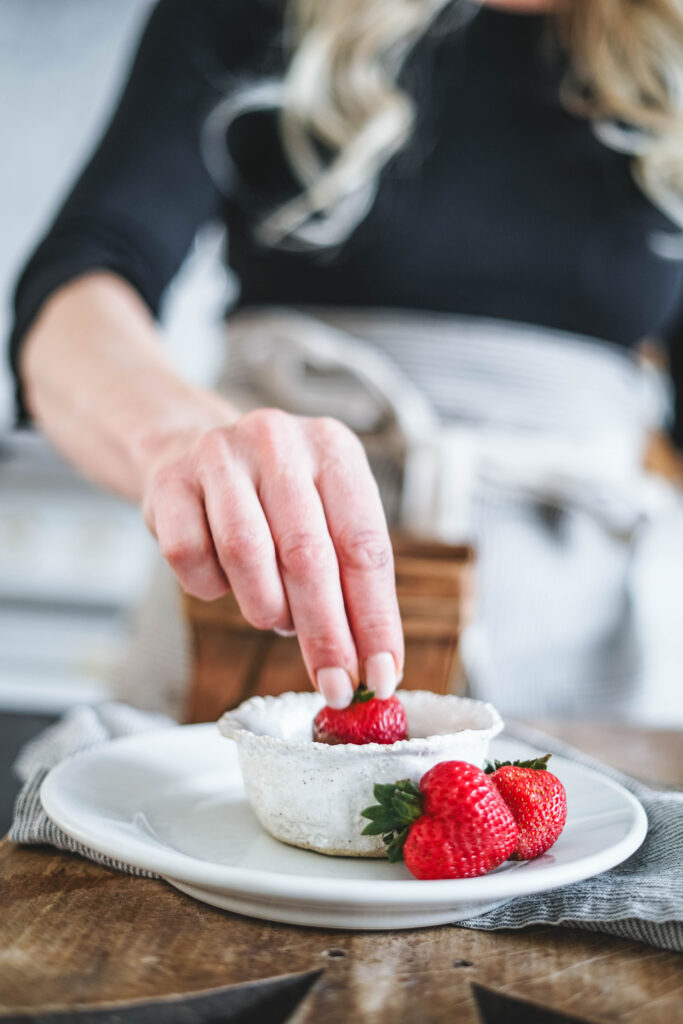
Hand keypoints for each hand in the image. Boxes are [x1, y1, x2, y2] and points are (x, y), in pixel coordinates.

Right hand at [142, 408, 403, 707]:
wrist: (191, 447)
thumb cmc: (275, 496)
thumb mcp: (327, 514)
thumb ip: (351, 578)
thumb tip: (372, 662)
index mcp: (333, 450)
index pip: (365, 545)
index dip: (374, 619)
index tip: (380, 673)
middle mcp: (278, 443)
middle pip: (308, 555)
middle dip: (325, 635)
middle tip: (334, 684)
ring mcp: (219, 456)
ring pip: (246, 554)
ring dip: (266, 607)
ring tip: (274, 617)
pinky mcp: (169, 481)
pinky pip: (190, 556)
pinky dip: (210, 587)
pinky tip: (223, 580)